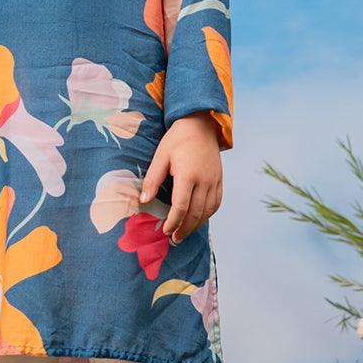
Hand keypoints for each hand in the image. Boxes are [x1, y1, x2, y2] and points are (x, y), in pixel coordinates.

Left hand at [139, 113, 222, 244]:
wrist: (200, 124)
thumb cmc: (176, 139)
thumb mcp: (160, 156)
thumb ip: (152, 180)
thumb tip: (143, 202)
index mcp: (187, 174)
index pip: (181, 207)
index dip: (173, 222)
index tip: (165, 231)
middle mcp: (204, 180)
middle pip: (196, 213)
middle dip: (184, 229)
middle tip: (174, 238)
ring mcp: (214, 180)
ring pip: (208, 211)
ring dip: (196, 225)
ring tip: (184, 233)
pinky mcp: (219, 180)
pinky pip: (216, 203)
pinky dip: (208, 215)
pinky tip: (198, 220)